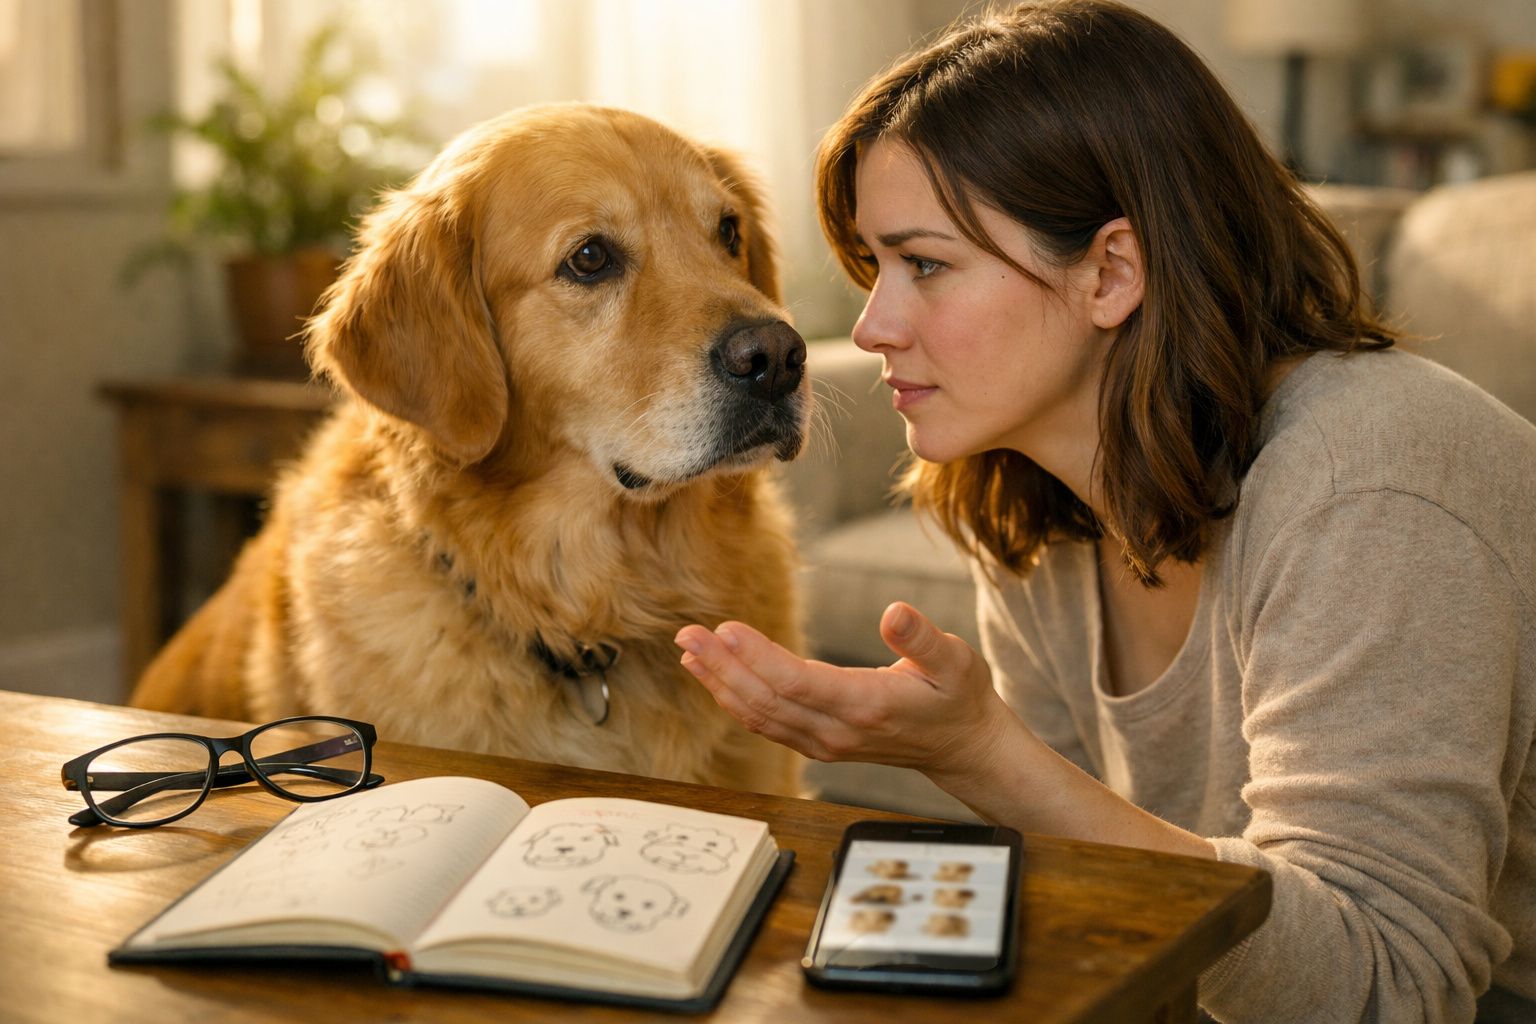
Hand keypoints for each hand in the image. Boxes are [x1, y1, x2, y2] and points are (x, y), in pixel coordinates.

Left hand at [674, 602, 1014, 781]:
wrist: (962, 747)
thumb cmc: (959, 697)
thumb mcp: (956, 661)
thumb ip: (923, 639)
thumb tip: (895, 612)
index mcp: (868, 706)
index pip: (799, 684)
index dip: (758, 658)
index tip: (725, 629)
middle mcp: (838, 731)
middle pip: (767, 701)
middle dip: (723, 667)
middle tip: (687, 634)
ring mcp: (824, 742)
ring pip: (760, 716)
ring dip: (720, 682)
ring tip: (688, 650)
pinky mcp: (817, 743)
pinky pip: (766, 723)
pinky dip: (734, 699)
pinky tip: (713, 675)